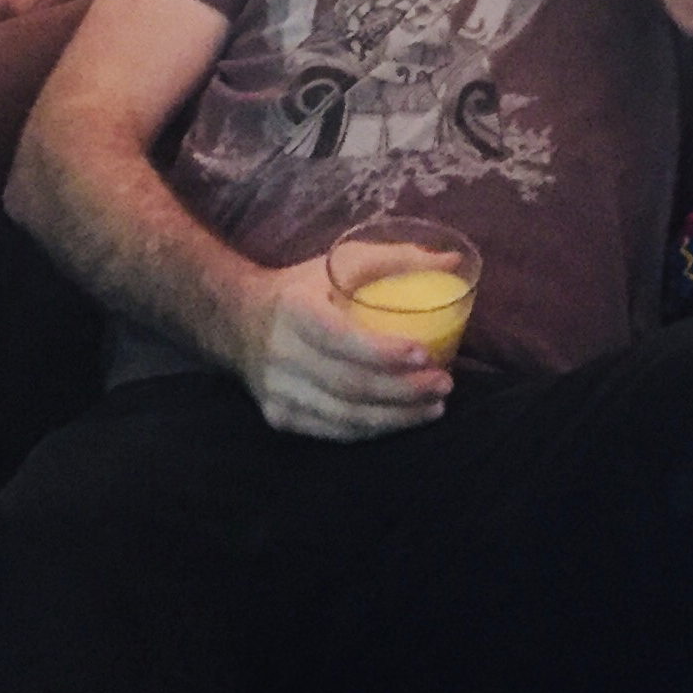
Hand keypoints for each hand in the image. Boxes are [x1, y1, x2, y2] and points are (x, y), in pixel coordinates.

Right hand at [236, 258, 452, 440]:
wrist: (239, 321)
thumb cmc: (302, 289)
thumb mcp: (338, 263)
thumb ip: (394, 260)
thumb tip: (453, 262)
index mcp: (293, 309)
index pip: (339, 337)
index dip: (382, 351)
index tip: (424, 353)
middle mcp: (280, 353)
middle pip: (349, 383)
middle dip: (403, 390)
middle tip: (444, 383)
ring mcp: (277, 391)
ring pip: (344, 416)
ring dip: (396, 417)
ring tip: (434, 407)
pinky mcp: (281, 417)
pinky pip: (334, 432)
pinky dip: (374, 429)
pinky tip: (403, 419)